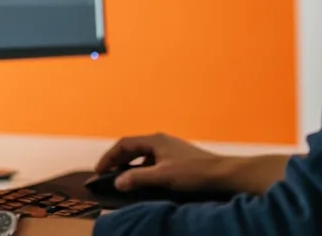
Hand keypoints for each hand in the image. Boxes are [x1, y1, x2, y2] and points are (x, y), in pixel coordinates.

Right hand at [94, 133, 233, 193]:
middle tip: (107, 174)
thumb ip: (138, 178)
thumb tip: (118, 182)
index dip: (109, 156)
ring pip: (143, 153)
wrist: (222, 173)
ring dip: (130, 164)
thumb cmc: (194, 172)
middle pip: (132, 147)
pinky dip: (143, 168)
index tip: (99, 170)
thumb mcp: (163, 176)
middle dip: (117, 160)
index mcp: (155, 140)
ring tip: (123, 178)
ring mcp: (170, 148)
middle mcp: (161, 140)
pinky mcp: (177, 156)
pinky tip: (145, 179)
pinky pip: (153, 159)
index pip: (124, 144)